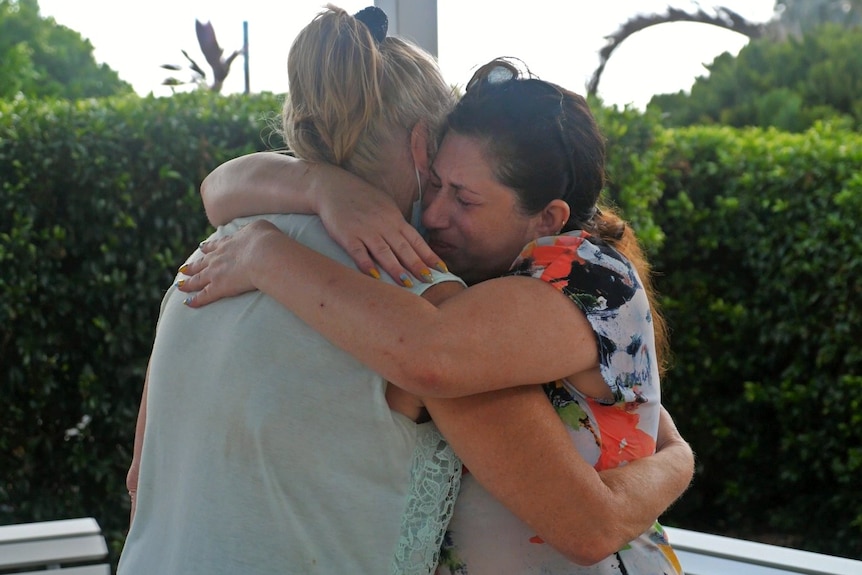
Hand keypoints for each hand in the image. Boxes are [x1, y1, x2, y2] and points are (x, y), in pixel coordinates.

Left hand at [177, 219, 278, 306]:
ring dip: (188, 283)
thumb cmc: (266, 240)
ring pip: (197, 280)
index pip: (215, 246)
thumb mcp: (259, 227)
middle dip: (192, 267)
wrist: (265, 254)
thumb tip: (250, 231)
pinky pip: (204, 296)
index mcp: (228, 243)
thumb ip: (250, 229)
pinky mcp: (219, 288)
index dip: (208, 248)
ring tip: (180, 286)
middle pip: (201, 263)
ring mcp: (216, 273)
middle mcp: (218, 258)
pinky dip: (195, 300)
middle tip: (183, 269)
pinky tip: (188, 303)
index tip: (201, 248)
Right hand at [316, 186, 446, 284]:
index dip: (429, 256)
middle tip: (430, 281)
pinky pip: (358, 252)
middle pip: (403, 248)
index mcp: (395, 219)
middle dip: (418, 265)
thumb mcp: (386, 207)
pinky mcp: (347, 235)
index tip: (442, 270)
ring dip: (396, 268)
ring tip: (407, 283)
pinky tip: (374, 276)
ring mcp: (365, 230)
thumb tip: (413, 245)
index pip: (416, 240)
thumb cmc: (362, 198)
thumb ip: (398, 225)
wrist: (333, 186)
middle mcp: (383, 225)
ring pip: (383, 252)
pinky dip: (366, 264)